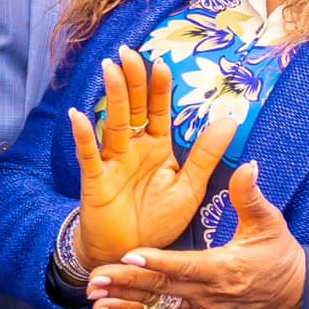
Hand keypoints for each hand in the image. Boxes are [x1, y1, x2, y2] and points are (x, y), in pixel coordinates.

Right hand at [70, 47, 236, 266]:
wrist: (130, 255)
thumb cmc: (157, 221)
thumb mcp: (189, 188)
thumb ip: (206, 155)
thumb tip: (229, 120)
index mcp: (158, 148)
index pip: (159, 110)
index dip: (159, 87)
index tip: (160, 62)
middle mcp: (133, 149)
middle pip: (134, 108)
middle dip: (132, 81)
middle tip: (128, 53)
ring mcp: (112, 162)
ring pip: (113, 124)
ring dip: (112, 97)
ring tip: (110, 69)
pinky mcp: (96, 181)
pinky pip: (89, 155)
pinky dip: (84, 136)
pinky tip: (79, 115)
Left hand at [87, 161, 305, 308]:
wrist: (295, 295)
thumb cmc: (281, 256)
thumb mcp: (271, 223)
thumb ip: (251, 196)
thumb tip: (247, 166)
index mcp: (225, 268)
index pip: (186, 265)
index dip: (158, 262)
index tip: (131, 256)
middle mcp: (208, 293)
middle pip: (162, 288)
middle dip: (127, 283)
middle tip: (96, 276)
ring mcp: (199, 307)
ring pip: (156, 305)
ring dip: (123, 301)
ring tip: (94, 297)